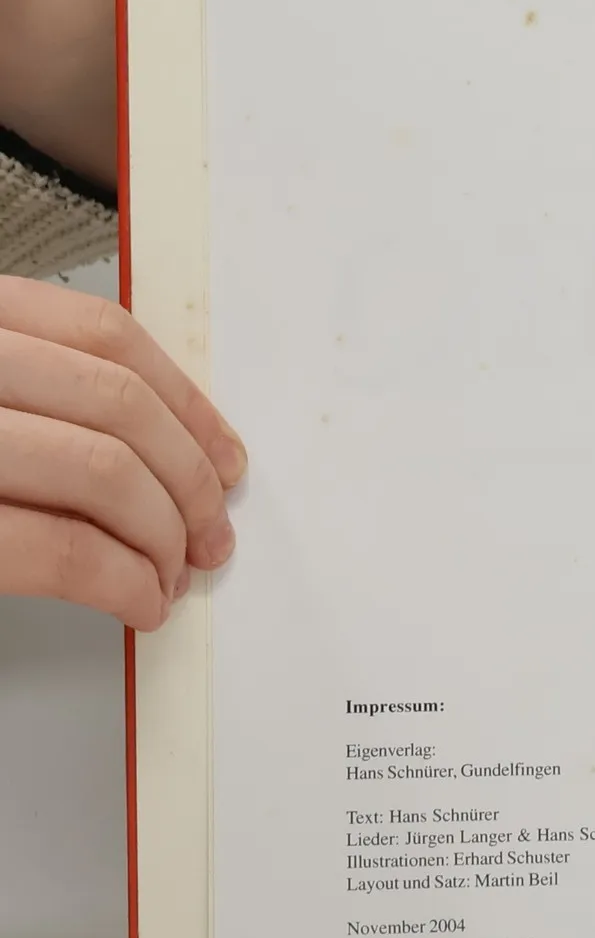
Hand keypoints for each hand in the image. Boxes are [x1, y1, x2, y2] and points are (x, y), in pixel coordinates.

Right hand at [0, 279, 245, 628]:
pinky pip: (58, 550)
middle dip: (188, 478)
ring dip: (163, 534)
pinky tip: (136, 601)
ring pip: (101, 472)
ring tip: (174, 571)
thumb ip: (30, 394)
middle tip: (209, 530)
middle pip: (116, 406)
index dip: (185, 401)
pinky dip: (121, 582)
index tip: (221, 453)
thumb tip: (160, 438)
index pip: (101, 335)